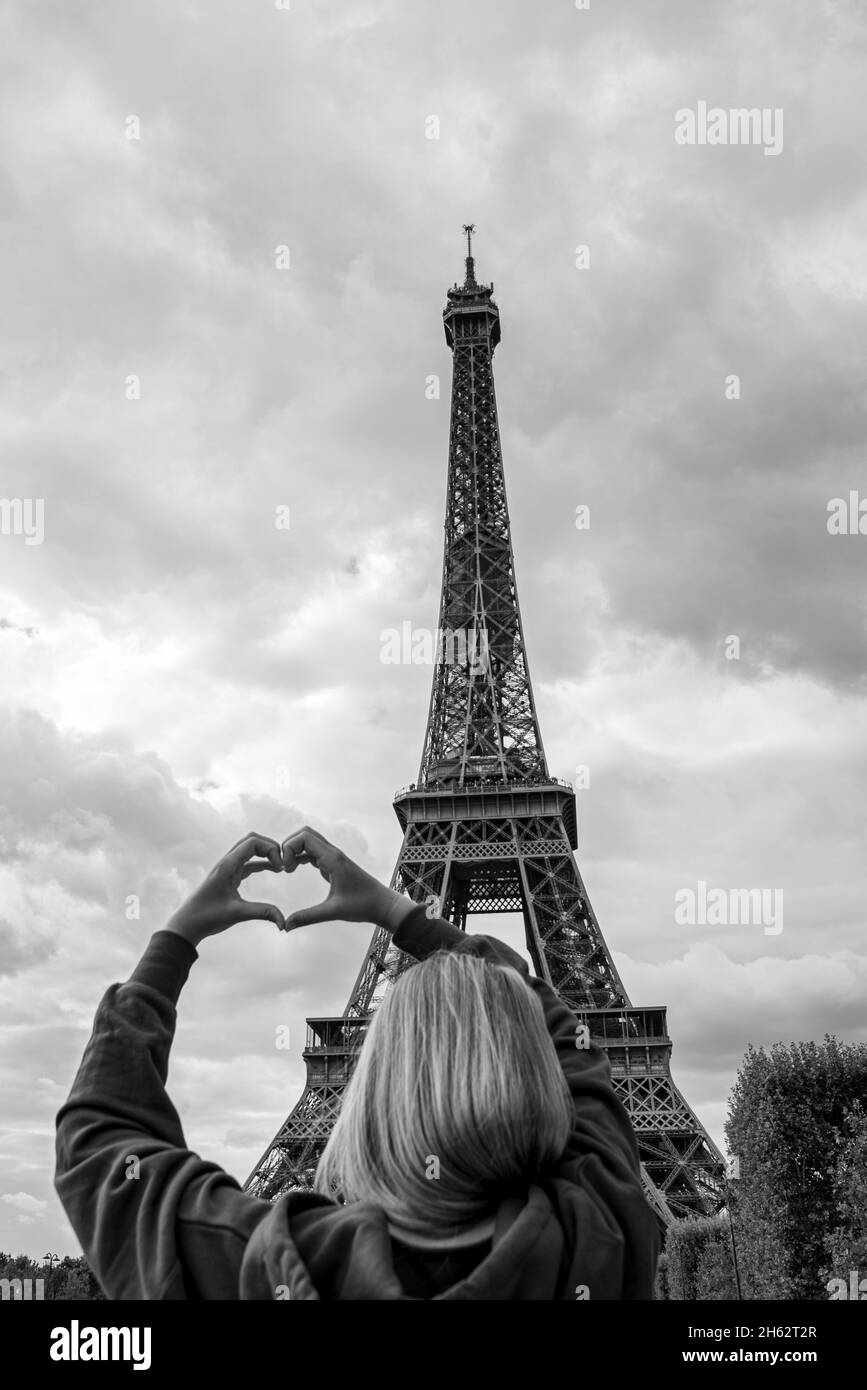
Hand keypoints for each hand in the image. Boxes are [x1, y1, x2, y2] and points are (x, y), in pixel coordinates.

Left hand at [164, 833, 284, 947]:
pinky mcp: (228, 876)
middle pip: (251, 840)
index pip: (252, 842)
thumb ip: (262, 913)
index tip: (281, 867)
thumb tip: (284, 922)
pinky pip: (247, 863)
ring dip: (265, 853)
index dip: (270, 849)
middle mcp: (226, 862)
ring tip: (281, 866)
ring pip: (249, 850)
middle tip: (283, 862)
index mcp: (227, 865)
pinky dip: (261, 863)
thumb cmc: (207, 917)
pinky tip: (273, 870)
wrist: (186, 925)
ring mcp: (227, 868)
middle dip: (270, 847)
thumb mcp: (237, 914)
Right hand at [279, 826, 414, 933]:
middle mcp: (333, 854)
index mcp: (333, 859)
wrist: (382, 904)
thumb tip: (285, 926)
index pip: (305, 837)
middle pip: (305, 834)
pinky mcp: (333, 864)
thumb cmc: (362, 905)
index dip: (289, 847)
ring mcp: (333, 857)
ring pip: (309, 841)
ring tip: (286, 869)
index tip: (284, 868)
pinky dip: (300, 856)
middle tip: (282, 866)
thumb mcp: (333, 912)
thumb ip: (308, 917)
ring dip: (294, 850)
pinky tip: (293, 870)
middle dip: (289, 845)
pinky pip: (313, 852)